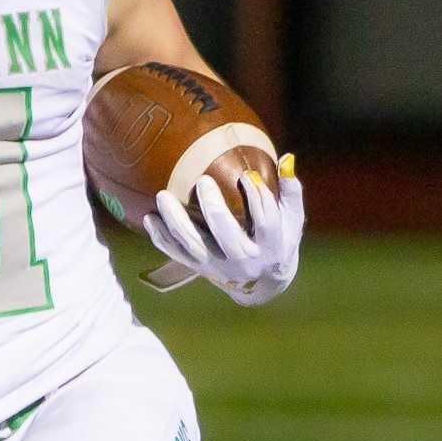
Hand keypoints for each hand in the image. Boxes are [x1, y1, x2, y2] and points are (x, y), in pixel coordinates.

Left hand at [144, 159, 303, 305]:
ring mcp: (220, 267)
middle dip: (215, 211)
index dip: (258, 198)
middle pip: (229, 239)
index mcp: (272, 247)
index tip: (246, 175)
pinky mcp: (201, 269)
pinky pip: (178, 254)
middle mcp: (245, 262)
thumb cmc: (279, 239)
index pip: (267, 223)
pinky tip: (150, 217)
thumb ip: (290, 190)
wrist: (263, 281)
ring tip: (162, 196)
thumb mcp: (292, 218)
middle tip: (202, 181)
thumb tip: (286, 159)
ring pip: (196, 247)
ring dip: (177, 222)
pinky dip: (162, 238)